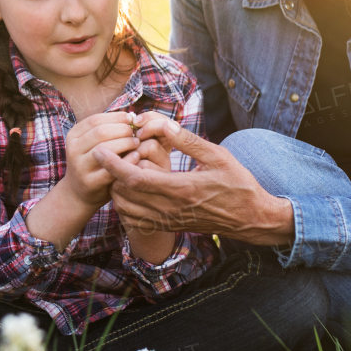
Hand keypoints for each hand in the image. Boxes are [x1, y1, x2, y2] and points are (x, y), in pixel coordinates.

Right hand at [23, 111, 139, 250]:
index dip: (116, 117)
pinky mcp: (90, 182)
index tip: (132, 119)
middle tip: (137, 133)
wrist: (79, 194)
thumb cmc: (94, 163)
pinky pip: (111, 168)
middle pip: (100, 132)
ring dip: (125, 143)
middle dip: (122, 130)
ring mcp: (79, 166)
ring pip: (105, 148)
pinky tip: (137, 157)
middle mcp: (73, 149)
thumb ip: (108, 130)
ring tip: (138, 143)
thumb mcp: (94, 144)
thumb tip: (131, 115)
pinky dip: (127, 160)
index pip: (95, 119)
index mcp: (73, 136)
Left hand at [94, 119, 294, 244]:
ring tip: (124, 170)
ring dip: (118, 190)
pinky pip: (136, 220)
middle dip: (112, 175)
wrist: (251, 219)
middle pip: (123, 195)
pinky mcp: (170, 227)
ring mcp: (169, 221)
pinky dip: (126, 205)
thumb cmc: (238, 184)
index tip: (100, 150)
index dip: (112, 164)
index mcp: (181, 188)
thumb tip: (162, 123)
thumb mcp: (218, 156)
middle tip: (116, 155)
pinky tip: (134, 189)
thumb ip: (187, 140)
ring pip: (126, 209)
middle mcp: (170, 208)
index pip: (134, 178)